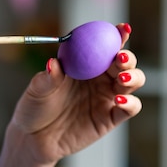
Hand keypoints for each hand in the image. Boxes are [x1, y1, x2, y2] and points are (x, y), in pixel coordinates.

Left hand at [9, 23, 143, 164]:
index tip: (121, 29)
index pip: (104, 46)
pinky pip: (129, 108)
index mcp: (84, 64)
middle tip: (120, 57)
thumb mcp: (37, 90)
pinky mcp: (110, 118)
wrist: (33, 138)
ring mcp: (107, 97)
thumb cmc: (34, 107)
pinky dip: (130, 103)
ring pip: (133, 82)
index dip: (116, 36)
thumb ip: (48, 78)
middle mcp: (100, 78)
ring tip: (122, 78)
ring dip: (133, 77)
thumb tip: (53, 63)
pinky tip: (119, 101)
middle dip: (128, 57)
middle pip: (124, 62)